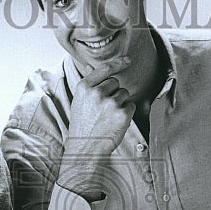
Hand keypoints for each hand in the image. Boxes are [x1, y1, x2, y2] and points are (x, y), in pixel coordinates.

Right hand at [60, 58, 134, 197]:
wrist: (85, 149)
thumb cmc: (83, 127)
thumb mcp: (79, 103)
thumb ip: (89, 86)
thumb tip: (94, 67)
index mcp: (84, 88)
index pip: (104, 69)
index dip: (118, 63)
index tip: (127, 60)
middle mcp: (97, 93)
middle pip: (115, 83)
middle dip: (114, 93)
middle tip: (104, 110)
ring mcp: (110, 103)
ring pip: (124, 94)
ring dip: (120, 104)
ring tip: (108, 118)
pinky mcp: (122, 113)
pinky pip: (131, 106)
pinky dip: (127, 114)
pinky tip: (116, 123)